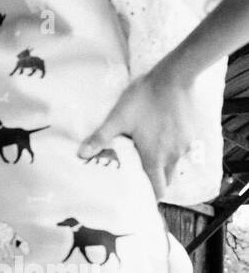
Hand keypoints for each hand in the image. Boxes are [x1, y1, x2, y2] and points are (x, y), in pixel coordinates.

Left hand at [79, 64, 197, 199]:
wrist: (175, 75)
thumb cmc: (144, 98)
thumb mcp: (117, 118)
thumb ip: (100, 138)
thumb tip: (81, 155)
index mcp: (155, 158)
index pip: (157, 190)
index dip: (147, 196)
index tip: (136, 197)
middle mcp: (173, 156)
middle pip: (166, 181)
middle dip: (153, 183)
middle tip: (136, 177)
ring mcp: (185, 145)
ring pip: (174, 166)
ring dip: (162, 166)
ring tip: (145, 158)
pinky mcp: (192, 133)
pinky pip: (181, 150)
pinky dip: (170, 151)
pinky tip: (158, 140)